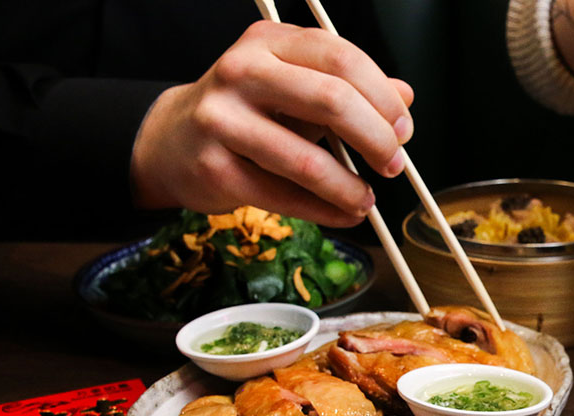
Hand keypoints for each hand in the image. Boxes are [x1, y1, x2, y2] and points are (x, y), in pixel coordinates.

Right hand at [131, 20, 413, 226]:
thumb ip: (348, 89)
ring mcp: (222, 119)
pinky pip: (283, 196)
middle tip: (393, 165)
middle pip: (331, 100)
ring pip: (307, 159)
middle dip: (376, 139)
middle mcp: (242, 71)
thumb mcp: (294, 87)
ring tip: (367, 202)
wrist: (170, 142)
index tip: (403, 129)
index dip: (382, 98)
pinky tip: (342, 214)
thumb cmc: (246, 112)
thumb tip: (404, 97)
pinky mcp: (214, 168)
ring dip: (349, 188)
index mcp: (269, 42)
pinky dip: (323, 211)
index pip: (341, 59)